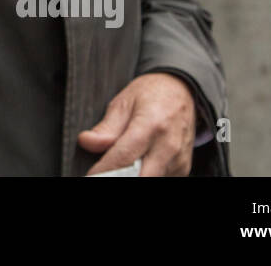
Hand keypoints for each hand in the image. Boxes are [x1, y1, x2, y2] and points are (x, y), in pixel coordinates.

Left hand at [78, 72, 195, 176]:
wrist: (181, 90)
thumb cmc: (151, 94)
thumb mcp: (123, 103)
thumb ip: (106, 128)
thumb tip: (87, 142)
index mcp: (152, 125)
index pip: (124, 158)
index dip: (104, 169)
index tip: (92, 174)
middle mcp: (169, 145)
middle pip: (141, 177)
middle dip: (120, 176)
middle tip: (105, 169)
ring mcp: (179, 159)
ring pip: (150, 179)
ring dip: (133, 175)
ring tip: (123, 160)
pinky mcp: (183, 169)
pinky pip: (160, 178)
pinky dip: (146, 173)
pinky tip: (141, 161)